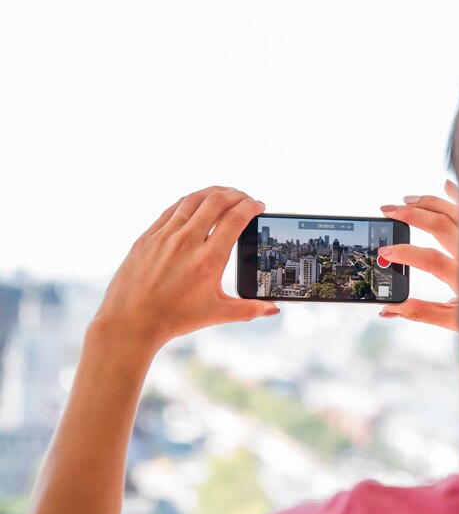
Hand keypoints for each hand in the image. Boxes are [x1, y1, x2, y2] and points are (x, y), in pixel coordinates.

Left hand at [93, 187, 279, 348]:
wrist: (130, 322)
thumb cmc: (173, 319)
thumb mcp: (216, 314)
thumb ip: (249, 309)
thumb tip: (273, 310)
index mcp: (208, 260)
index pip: (235, 218)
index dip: (251, 206)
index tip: (259, 206)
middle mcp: (187, 242)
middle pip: (216, 201)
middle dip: (236, 194)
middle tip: (245, 199)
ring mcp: (165, 236)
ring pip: (194, 199)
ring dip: (214, 192)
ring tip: (225, 194)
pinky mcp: (148, 236)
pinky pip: (173, 208)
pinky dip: (191, 201)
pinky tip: (198, 203)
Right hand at [378, 180, 458, 330]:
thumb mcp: (453, 321)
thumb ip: (421, 313)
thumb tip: (387, 310)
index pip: (431, 259)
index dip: (405, 253)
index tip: (384, 251)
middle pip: (441, 225)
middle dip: (410, 215)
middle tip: (388, 211)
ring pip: (455, 212)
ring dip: (428, 203)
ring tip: (405, 201)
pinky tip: (446, 185)